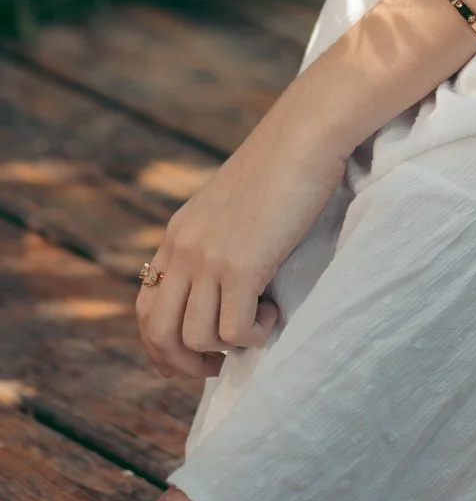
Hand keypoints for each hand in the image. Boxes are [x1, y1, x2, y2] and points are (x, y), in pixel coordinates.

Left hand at [135, 104, 347, 380]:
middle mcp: (184, 249)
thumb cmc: (282, 165)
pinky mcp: (241, 266)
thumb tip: (220, 288)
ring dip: (227, 347)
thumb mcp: (231, 204)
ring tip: (257, 325)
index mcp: (178, 234)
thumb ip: (215, 239)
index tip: (185, 362)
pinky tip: (272, 314)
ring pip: (196, 338)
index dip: (159, 345)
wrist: (304, 134)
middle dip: (183, 363)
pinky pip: (234, 332)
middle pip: (158, 332)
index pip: (145, 306)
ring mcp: (209, 259)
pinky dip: (254, 336)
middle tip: (216, 366)